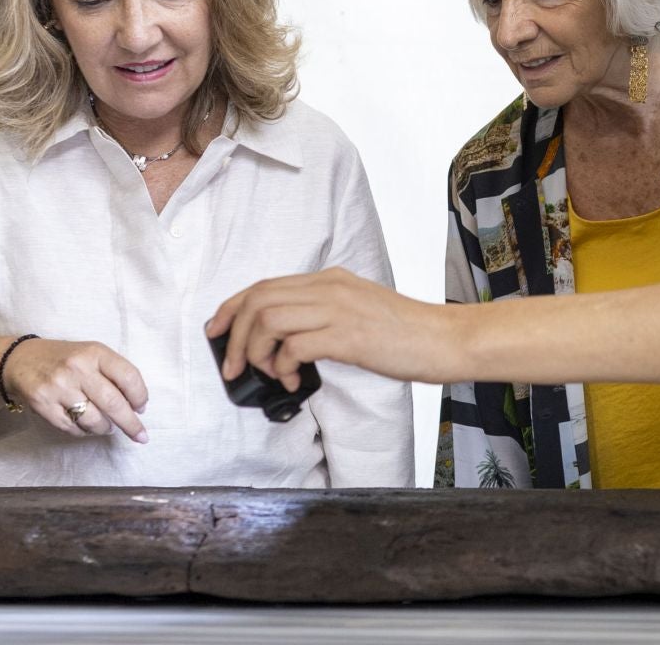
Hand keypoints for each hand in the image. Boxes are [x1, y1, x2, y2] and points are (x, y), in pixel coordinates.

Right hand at [3, 338, 149, 442]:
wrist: (20, 360)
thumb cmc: (64, 359)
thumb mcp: (90, 354)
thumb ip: (113, 373)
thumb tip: (136, 406)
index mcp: (94, 352)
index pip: (128, 376)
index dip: (139, 396)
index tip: (142, 408)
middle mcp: (77, 368)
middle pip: (113, 403)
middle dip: (131, 424)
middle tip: (140, 435)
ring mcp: (59, 388)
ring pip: (94, 420)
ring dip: (105, 428)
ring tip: (106, 425)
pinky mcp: (44, 405)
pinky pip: (73, 429)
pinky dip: (84, 431)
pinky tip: (85, 425)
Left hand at [207, 267, 453, 388]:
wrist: (443, 339)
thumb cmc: (403, 333)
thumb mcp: (357, 310)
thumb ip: (322, 315)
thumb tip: (283, 343)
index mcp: (329, 279)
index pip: (263, 285)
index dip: (231, 308)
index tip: (215, 331)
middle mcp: (329, 287)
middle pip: (258, 300)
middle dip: (233, 335)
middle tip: (230, 366)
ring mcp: (338, 309)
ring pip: (268, 319)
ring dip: (254, 352)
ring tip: (266, 375)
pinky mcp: (348, 336)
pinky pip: (294, 346)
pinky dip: (282, 367)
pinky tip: (293, 381)